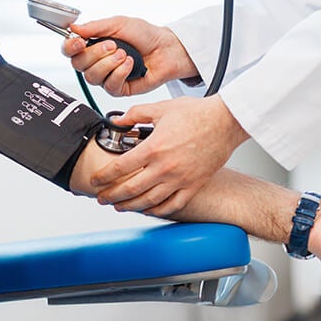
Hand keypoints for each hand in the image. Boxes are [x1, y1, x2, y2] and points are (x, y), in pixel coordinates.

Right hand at [62, 16, 196, 95]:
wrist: (166, 48)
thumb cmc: (144, 35)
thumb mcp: (119, 23)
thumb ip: (95, 27)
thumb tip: (74, 28)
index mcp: (92, 44)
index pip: (69, 50)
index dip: (70, 47)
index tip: (79, 41)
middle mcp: (96, 62)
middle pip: (78, 65)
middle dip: (95, 54)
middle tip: (112, 45)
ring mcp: (106, 76)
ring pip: (92, 77)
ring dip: (108, 64)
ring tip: (124, 54)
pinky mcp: (118, 88)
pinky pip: (109, 85)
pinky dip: (120, 73)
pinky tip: (130, 64)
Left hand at [89, 95, 248, 215]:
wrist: (225, 121)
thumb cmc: (197, 113)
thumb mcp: (160, 109)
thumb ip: (135, 115)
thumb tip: (118, 121)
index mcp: (153, 148)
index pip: (120, 168)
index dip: (103, 177)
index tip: (95, 180)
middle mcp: (165, 168)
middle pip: (130, 189)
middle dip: (111, 196)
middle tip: (101, 198)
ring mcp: (180, 179)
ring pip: (149, 201)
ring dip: (130, 206)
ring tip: (120, 206)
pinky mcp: (194, 185)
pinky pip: (173, 205)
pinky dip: (157, 211)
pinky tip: (148, 209)